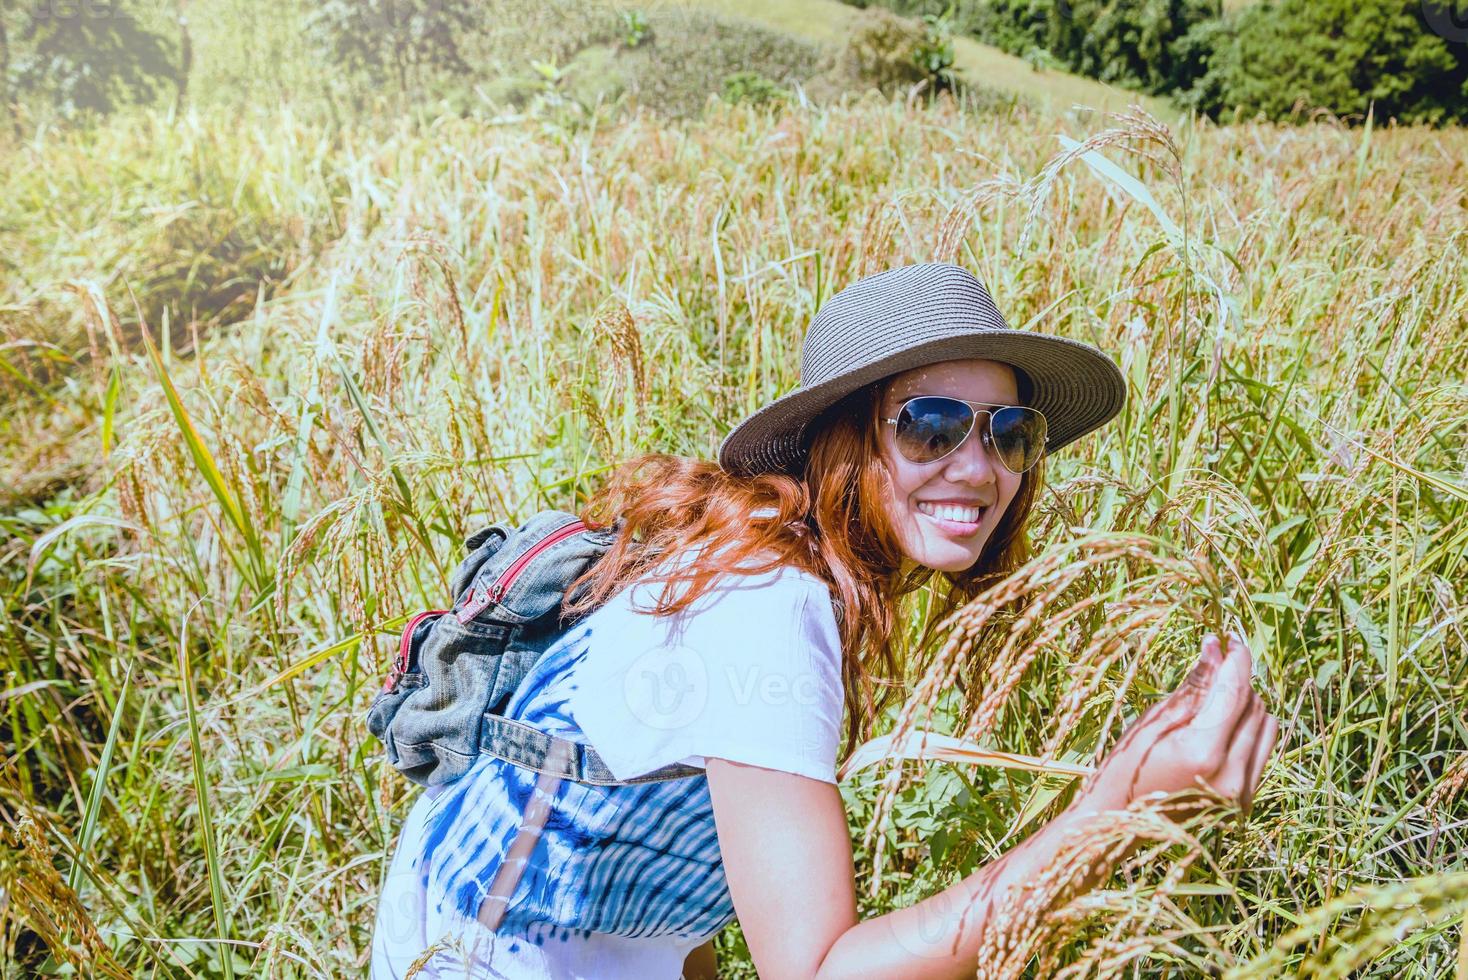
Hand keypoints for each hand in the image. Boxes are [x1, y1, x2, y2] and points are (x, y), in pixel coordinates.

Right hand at [1074, 633, 1278, 820]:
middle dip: (1238, 681)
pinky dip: (1246, 732)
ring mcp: (1241, 792)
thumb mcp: (1154, 722)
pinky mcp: (1244, 801)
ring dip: (1246, 706)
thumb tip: (1216, 647)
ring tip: (1214, 701)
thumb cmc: (1125, 768)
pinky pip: (1261, 751)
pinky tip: (1219, 729)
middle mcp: (1231, 775)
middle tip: (1214, 665)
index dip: (1236, 659)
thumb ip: (1194, 687)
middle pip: (1255, 707)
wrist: (1118, 825)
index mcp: (1204, 753)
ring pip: (1266, 728)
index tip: (1230, 637)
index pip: (1236, 692)